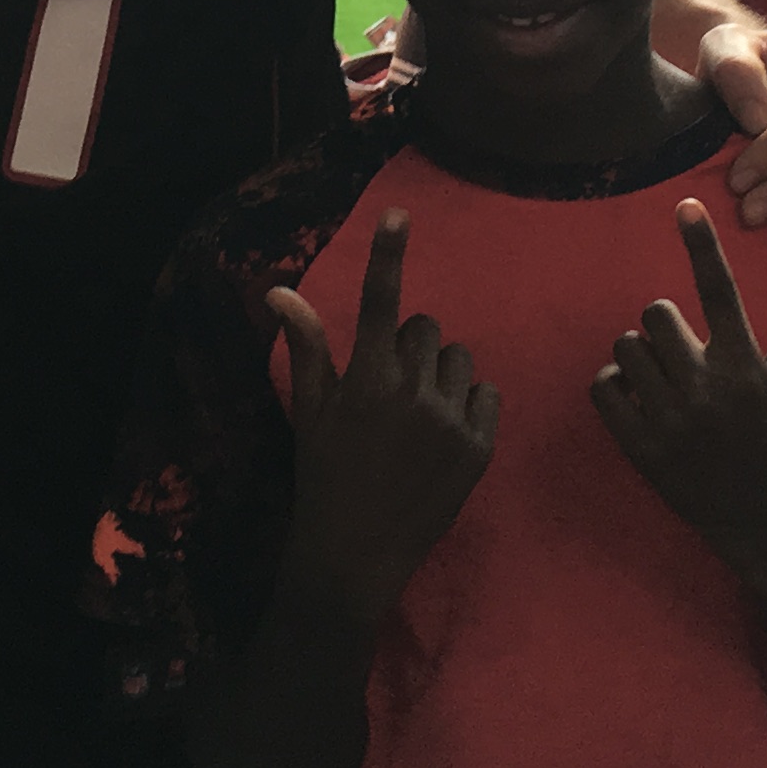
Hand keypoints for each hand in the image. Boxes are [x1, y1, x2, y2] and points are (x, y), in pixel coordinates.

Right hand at [267, 213, 497, 628]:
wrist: (356, 554)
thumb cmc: (324, 477)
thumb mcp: (310, 412)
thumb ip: (306, 347)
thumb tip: (279, 291)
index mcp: (365, 379)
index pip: (378, 301)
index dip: (387, 253)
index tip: (398, 213)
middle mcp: (412, 392)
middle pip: (425, 328)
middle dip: (409, 346)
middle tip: (388, 387)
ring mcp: (450, 421)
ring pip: (460, 359)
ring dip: (441, 373)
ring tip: (417, 411)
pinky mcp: (479, 448)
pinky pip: (488, 394)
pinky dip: (469, 403)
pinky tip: (444, 431)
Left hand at [593, 200, 766, 546]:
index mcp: (746, 367)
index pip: (719, 291)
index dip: (702, 244)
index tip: (686, 203)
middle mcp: (708, 389)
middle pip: (655, 314)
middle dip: (663, 327)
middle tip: (683, 356)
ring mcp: (672, 422)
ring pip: (625, 349)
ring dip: (637, 357)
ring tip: (663, 381)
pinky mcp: (643, 451)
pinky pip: (604, 390)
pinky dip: (613, 387)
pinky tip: (637, 401)